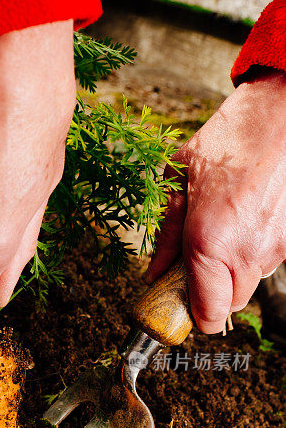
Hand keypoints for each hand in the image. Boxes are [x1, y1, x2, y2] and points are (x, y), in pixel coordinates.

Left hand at [145, 70, 285, 333]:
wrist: (284, 111)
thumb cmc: (230, 139)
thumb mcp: (179, 181)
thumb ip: (166, 235)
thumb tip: (154, 272)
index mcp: (208, 242)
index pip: (207, 314)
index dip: (194, 317)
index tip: (181, 303)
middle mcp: (245, 254)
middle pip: (229, 305)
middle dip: (211, 292)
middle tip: (198, 265)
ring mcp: (275, 249)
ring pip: (250, 283)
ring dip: (233, 271)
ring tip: (224, 229)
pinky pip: (268, 261)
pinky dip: (254, 252)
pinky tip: (246, 219)